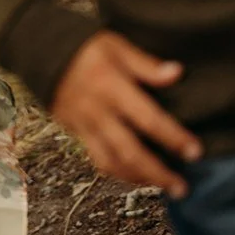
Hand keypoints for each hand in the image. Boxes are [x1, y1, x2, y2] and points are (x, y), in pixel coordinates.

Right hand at [50, 31, 201, 198]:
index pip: (148, 119)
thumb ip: (145, 64)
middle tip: (182, 188)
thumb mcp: (115, 46)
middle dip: (157, 173)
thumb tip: (176, 73)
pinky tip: (134, 176)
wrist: (39, 50)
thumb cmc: (83, 45)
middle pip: (130, 152)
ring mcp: (84, 125)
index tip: (195, 152)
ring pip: (111, 162)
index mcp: (111, 87)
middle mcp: (98, 111)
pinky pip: (96, 159)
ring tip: (161, 188)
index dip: (173, 138)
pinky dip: (117, 172)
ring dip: (138, 179)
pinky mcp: (74, 132)